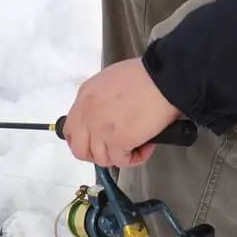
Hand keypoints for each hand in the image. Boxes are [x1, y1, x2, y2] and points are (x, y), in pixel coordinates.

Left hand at [61, 58, 180, 167]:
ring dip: (119, 156)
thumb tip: (108, 115)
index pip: (71, 129)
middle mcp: (88, 114)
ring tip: (136, 145)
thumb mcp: (112, 80)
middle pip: (80, 149)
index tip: (96, 142)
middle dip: (96, 155)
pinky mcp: (118, 140)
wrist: (165, 78)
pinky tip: (146, 147)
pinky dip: (136, 158)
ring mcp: (100, 129)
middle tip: (114, 150)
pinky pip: (122, 161)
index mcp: (85, 96)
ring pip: (101, 159)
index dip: (83, 140)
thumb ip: (102, 100)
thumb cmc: (148, 75)